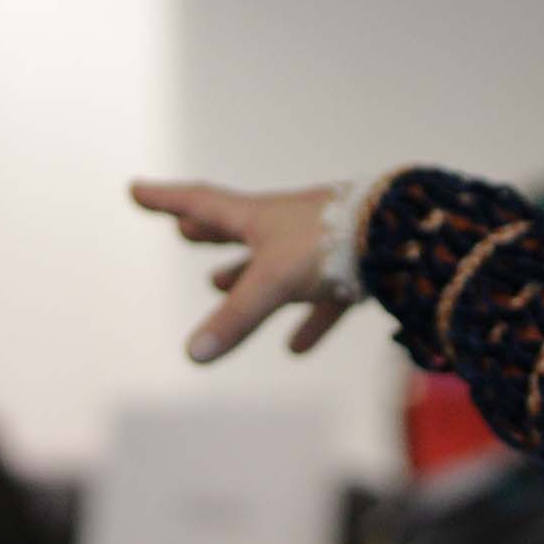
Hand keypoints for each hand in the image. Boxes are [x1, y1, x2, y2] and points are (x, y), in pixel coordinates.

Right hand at [128, 179, 350, 361]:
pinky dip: (305, 321)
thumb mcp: (274, 282)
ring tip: (216, 281)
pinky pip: (320, 298)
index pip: (201, 203)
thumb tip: (192, 354)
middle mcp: (285, 225)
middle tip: (181, 228)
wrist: (408, 233)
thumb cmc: (334, 242)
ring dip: (244, 272)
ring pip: (274, 260)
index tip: (135, 190)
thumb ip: (236, 318)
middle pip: (236, 226)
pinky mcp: (351, 269)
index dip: (165, 200)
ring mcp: (319, 244)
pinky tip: (296, 348)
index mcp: (259, 216)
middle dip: (205, 230)